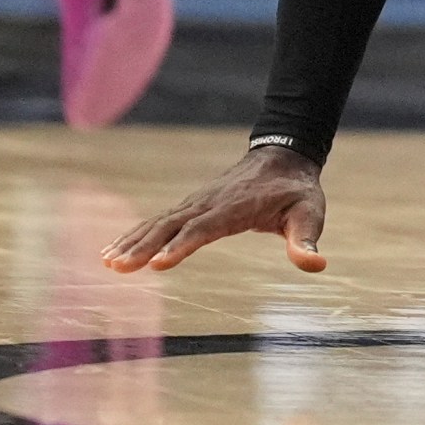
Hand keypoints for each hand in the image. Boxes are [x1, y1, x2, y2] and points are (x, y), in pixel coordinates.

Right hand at [102, 145, 327, 273]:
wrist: (284, 157)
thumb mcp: (309, 213)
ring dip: (133, 241)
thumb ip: (307, 239)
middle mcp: (209, 203)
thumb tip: (316, 263)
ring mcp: (196, 202)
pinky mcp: (191, 206)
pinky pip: (159, 221)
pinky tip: (113, 252)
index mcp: (235, 208)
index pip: (204, 228)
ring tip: (107, 263)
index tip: (158, 264)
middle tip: (118, 267)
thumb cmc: (296, 191)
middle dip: (144, 246)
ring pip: (159, 222)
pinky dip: (136, 234)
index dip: (181, 245)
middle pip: (172, 225)